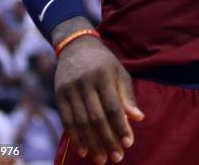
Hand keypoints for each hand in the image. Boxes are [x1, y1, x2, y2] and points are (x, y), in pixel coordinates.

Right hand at [54, 37, 143, 163]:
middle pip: (97, 117)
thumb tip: (138, 118)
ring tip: (102, 158)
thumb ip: (127, 96)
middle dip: (107, 140)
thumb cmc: (103, 62)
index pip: (113, 106)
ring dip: (92, 143)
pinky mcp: (59, 95)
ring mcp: (70, 88)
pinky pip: (67, 120)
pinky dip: (75, 137)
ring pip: (81, 122)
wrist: (76, 45)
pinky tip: (83, 150)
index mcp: (103, 75)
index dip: (120, 126)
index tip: (128, 143)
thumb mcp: (119, 72)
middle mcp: (85, 82)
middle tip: (116, 158)